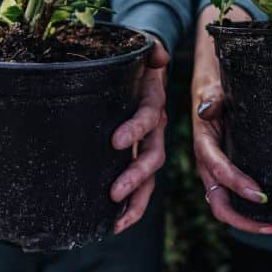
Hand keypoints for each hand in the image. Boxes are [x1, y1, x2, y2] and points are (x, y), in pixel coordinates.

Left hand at [109, 38, 170, 234]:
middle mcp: (154, 128)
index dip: (135, 129)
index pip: (148, 118)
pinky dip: (129, 206)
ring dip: (135, 201)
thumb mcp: (143, 48)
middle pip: (152, 157)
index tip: (116, 141)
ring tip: (116, 221)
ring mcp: (146, 144)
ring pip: (147, 178)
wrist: (140, 68)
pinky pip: (137, 184)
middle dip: (135, 176)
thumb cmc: (137, 61)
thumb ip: (152, 48)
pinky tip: (113, 223)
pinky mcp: (134, 156)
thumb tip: (158, 56)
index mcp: (153, 103)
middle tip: (114, 192)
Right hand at [192, 5, 271, 235]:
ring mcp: (216, 165)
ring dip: (248, 218)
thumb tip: (209, 109)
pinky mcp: (227, 164)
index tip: (260, 195)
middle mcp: (207, 159)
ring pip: (224, 201)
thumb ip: (212, 97)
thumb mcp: (212, 83)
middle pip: (218, 199)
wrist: (211, 72)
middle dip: (243, 218)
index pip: (216, 169)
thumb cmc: (214, 77)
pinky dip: (249, 206)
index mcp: (202, 139)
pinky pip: (233, 192)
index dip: (236, 184)